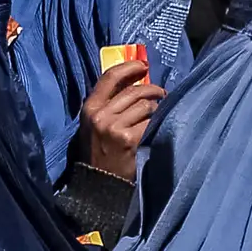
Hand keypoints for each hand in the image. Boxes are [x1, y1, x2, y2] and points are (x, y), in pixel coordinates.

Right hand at [75, 43, 165, 181]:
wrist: (99, 184)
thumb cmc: (100, 152)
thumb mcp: (95, 124)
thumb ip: (109, 104)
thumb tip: (136, 81)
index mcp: (90, 108)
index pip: (110, 76)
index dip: (130, 67)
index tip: (143, 66)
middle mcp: (100, 115)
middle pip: (134, 91)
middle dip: (152, 90)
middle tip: (161, 94)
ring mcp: (114, 127)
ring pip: (145, 105)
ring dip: (155, 110)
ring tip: (156, 117)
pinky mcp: (129, 139)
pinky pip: (151, 122)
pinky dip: (156, 124)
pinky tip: (155, 130)